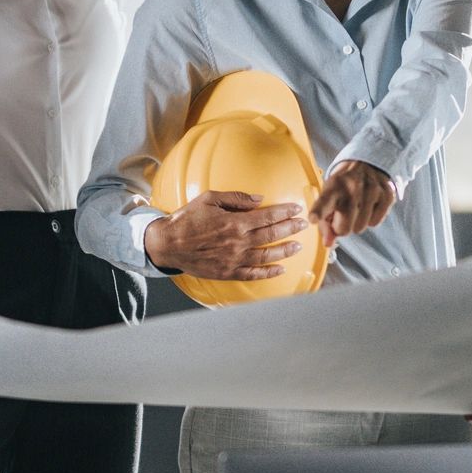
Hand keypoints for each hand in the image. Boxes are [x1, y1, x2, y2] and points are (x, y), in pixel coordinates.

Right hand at [144, 191, 307, 280]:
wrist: (168, 243)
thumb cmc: (187, 219)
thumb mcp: (209, 198)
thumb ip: (236, 198)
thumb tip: (259, 200)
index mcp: (235, 223)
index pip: (268, 217)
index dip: (285, 212)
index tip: (297, 209)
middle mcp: (238, 242)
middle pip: (271, 235)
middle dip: (290, 229)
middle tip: (303, 225)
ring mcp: (234, 259)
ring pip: (267, 256)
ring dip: (284, 251)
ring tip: (297, 246)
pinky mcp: (228, 272)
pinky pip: (253, 274)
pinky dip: (268, 272)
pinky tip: (279, 269)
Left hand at [308, 160, 395, 248]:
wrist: (367, 162)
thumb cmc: (342, 186)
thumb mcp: (328, 197)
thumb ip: (325, 222)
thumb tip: (328, 244)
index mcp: (333, 187)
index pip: (324, 201)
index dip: (319, 211)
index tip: (313, 218)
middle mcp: (352, 187)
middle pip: (344, 228)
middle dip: (342, 227)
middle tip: (343, 215)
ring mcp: (371, 190)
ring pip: (360, 228)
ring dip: (357, 223)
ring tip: (356, 208)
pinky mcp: (386, 195)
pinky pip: (375, 223)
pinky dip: (371, 219)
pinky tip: (369, 206)